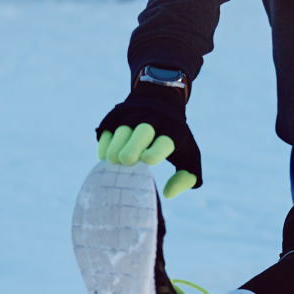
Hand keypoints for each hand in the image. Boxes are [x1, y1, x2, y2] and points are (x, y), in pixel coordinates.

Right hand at [96, 82, 201, 198]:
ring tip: (114, 162)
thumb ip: (186, 178)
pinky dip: (105, 144)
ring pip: (122, 130)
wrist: (160, 100)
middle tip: (126, 162)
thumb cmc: (175, 138)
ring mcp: (133, 114)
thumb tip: (168, 193)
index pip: (165, 140)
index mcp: (174, 129)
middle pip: (142, 131)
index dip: (155, 152)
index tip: (147, 162)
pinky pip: (108, 130)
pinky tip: (106, 157)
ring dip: (116, 148)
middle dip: (132, 147)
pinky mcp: (116, 115)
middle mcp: (154, 118)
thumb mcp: (189, 155)